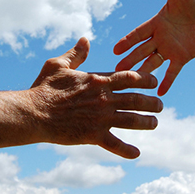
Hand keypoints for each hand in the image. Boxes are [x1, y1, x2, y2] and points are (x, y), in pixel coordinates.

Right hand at [29, 37, 162, 158]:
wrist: (33, 113)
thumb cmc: (44, 87)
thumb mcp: (58, 65)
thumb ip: (76, 53)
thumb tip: (85, 39)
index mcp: (97, 81)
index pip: (129, 78)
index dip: (145, 79)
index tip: (154, 82)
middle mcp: (104, 99)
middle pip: (136, 99)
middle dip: (152, 102)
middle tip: (160, 105)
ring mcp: (100, 118)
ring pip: (132, 120)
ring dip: (147, 122)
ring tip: (155, 123)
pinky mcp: (93, 135)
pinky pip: (114, 144)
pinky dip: (127, 150)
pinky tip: (137, 153)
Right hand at [114, 0, 194, 95]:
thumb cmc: (193, 4)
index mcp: (155, 24)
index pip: (138, 34)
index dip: (127, 41)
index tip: (115, 49)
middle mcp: (159, 39)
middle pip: (141, 51)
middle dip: (129, 60)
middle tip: (116, 70)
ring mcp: (169, 50)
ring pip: (152, 62)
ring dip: (142, 72)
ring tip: (132, 83)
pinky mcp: (181, 58)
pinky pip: (172, 71)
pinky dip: (167, 81)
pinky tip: (160, 92)